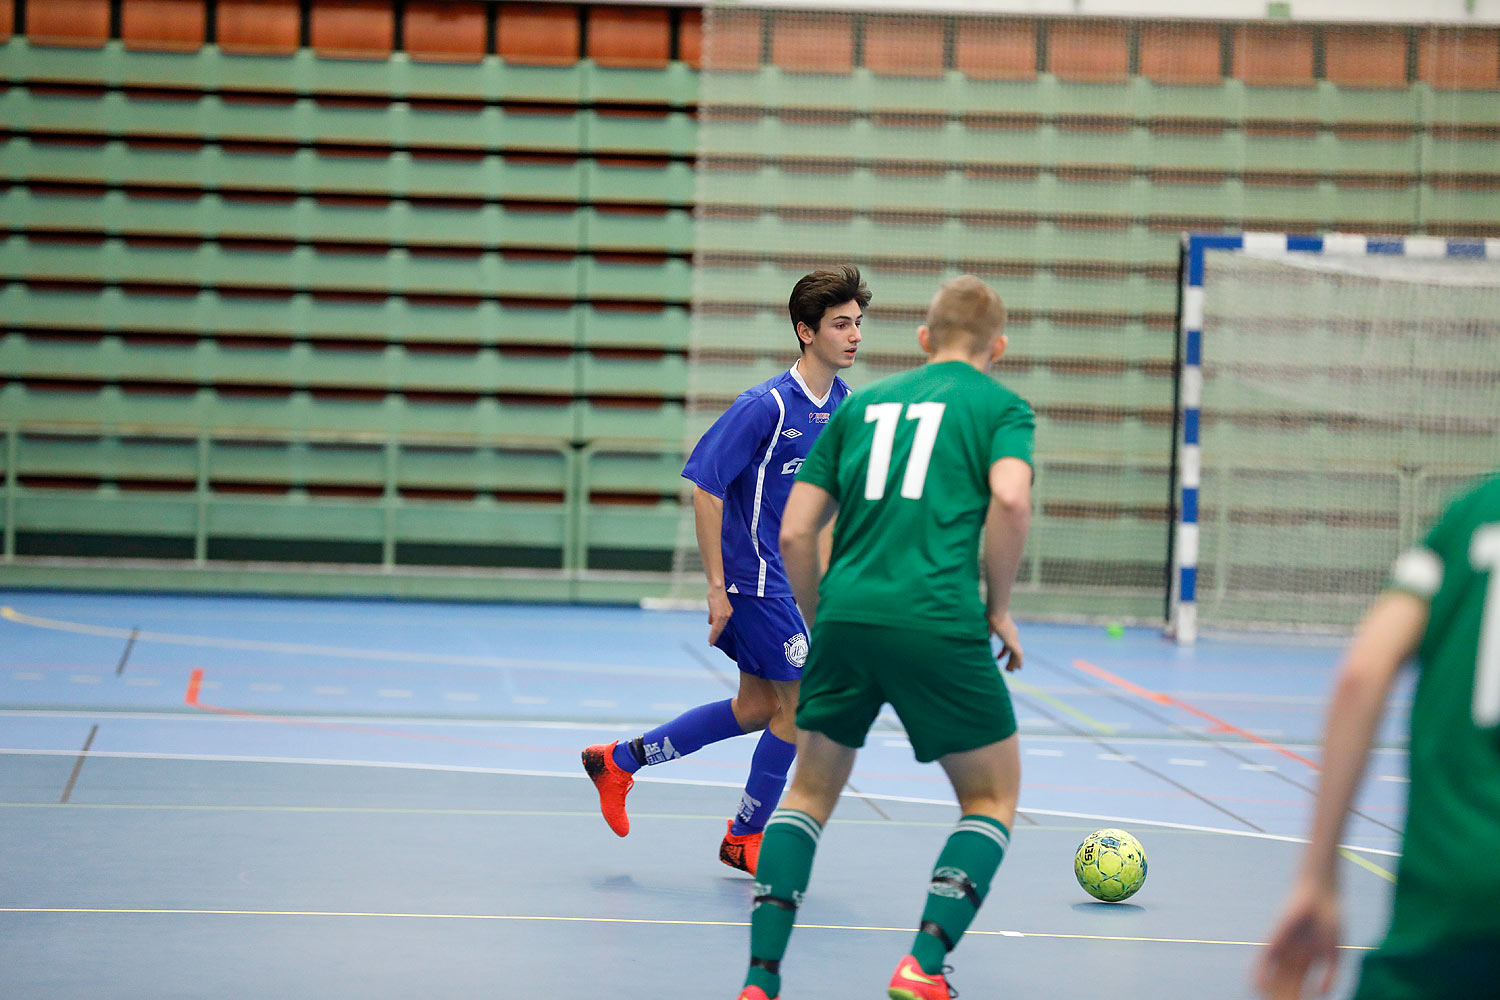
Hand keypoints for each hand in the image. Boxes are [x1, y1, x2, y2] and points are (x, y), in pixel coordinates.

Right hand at [707, 586, 733, 644]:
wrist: (717, 588)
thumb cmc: (715, 594)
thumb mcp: (714, 605)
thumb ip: (713, 614)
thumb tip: (710, 622)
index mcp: (727, 612)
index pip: (723, 624)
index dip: (719, 631)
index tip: (715, 636)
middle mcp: (727, 615)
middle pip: (721, 628)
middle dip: (716, 636)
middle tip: (712, 642)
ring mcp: (723, 616)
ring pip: (718, 630)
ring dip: (714, 637)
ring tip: (710, 643)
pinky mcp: (719, 616)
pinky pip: (715, 628)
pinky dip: (712, 635)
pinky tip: (710, 640)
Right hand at [989, 612, 1022, 671]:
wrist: (996, 612)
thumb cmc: (991, 615)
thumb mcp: (990, 626)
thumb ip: (990, 632)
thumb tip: (989, 638)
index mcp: (1008, 631)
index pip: (1007, 644)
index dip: (1003, 652)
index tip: (998, 658)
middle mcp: (1013, 635)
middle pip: (1014, 650)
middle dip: (1011, 660)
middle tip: (1009, 668)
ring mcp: (1014, 638)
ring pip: (1017, 654)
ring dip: (1014, 663)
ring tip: (1010, 671)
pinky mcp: (1013, 643)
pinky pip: (1017, 655)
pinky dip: (1017, 662)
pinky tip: (1014, 668)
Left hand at [1254, 883, 1340, 999]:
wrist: (1320, 896)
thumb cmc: (1331, 922)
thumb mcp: (1334, 954)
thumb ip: (1331, 976)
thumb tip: (1323, 995)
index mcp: (1308, 962)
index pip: (1302, 988)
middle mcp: (1293, 957)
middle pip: (1286, 986)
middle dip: (1286, 999)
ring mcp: (1283, 949)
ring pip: (1274, 976)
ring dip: (1272, 992)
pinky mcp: (1273, 939)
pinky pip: (1262, 959)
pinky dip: (1258, 973)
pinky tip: (1257, 988)